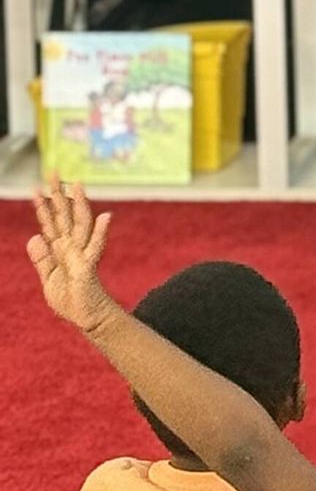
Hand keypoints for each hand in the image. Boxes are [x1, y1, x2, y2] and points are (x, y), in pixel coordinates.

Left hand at [28, 180, 115, 335]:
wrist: (87, 318)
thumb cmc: (71, 299)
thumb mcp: (48, 278)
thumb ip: (42, 258)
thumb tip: (34, 236)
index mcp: (61, 250)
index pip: (50, 223)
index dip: (43, 207)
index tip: (36, 189)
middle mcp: (73, 247)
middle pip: (64, 216)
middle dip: (59, 194)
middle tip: (54, 172)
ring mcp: (82, 254)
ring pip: (80, 225)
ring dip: (80, 205)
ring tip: (79, 186)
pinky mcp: (88, 266)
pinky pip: (95, 246)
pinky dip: (101, 231)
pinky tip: (106, 216)